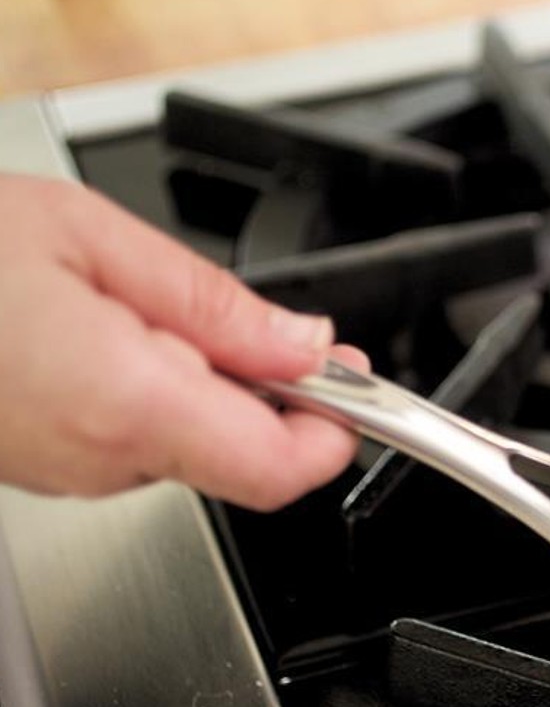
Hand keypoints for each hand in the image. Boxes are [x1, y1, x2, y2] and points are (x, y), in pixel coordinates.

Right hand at [0, 173, 365, 510]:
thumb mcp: (85, 233)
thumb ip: (211, 300)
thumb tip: (304, 344)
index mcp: (126, 404)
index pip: (282, 468)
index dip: (337, 426)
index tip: (352, 380)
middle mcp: (97, 460)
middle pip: (244, 455)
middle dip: (269, 390)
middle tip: (247, 320)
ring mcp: (63, 473)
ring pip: (190, 447)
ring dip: (202, 386)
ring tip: (138, 309)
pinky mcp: (40, 466)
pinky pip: (130, 442)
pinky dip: (148, 395)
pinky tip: (104, 333)